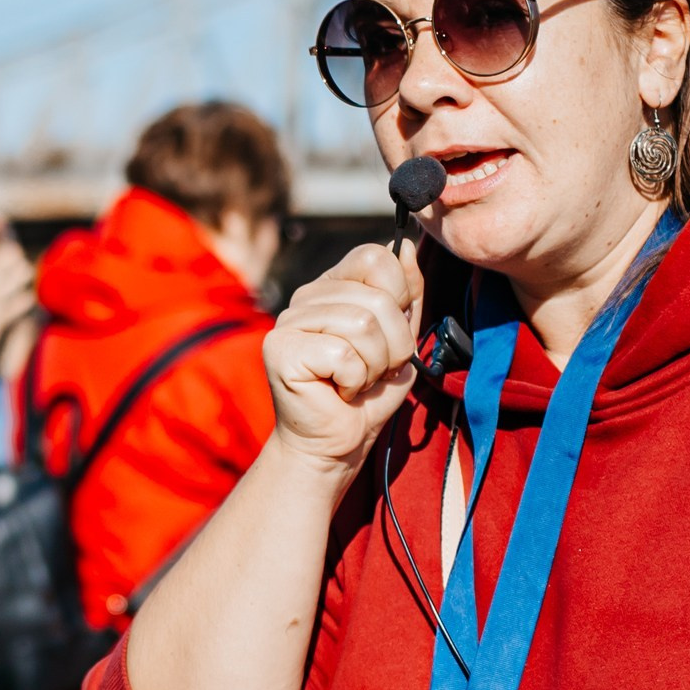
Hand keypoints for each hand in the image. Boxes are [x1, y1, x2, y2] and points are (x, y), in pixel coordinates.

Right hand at [261, 242, 423, 474]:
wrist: (336, 444)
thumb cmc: (367, 394)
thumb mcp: (400, 339)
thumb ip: (407, 294)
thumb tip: (408, 245)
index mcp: (334, 286)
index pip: (376, 257)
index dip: (399, 296)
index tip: (389, 333)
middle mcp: (307, 296)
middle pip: (377, 298)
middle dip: (393, 345)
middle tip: (374, 370)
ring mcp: (289, 321)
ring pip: (362, 325)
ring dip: (374, 366)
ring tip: (356, 381)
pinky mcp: (280, 349)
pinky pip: (343, 354)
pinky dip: (354, 381)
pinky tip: (337, 390)